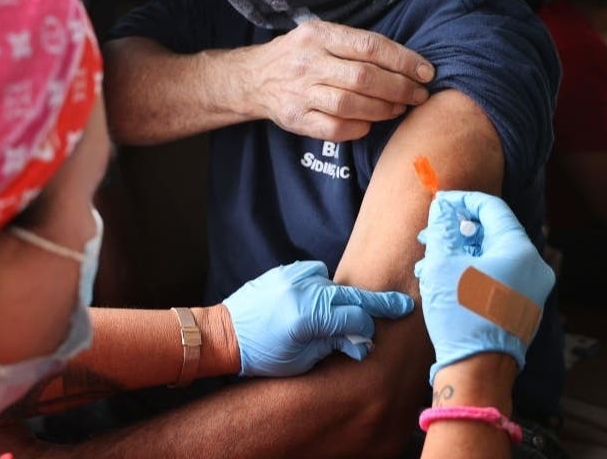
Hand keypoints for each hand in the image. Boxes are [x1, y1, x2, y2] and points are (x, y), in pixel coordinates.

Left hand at [222, 260, 414, 376]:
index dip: (367, 330)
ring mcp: (292, 277)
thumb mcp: (301, 360)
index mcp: (308, 317)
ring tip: (342, 312)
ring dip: (342, 296)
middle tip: (403, 304)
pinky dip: (322, 284)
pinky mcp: (283, 271)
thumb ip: (333, 344)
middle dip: (379, 302)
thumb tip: (362, 342)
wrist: (226, 333)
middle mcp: (302, 291)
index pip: (354, 318)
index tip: (372, 340)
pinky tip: (320, 298)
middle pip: (351, 294)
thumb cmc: (262, 355)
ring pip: (333, 282)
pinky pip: (314, 272)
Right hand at [243, 20, 433, 140]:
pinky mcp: (296, 118)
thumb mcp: (319, 35)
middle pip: (364, 77)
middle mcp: (308, 62)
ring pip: (351, 104)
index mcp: (318, 35)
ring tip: (399, 109)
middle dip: (399, 88)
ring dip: (383, 109)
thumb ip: (354, 44)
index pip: (369, 46)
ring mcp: (300, 92)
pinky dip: (358, 127)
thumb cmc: (297, 55)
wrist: (253, 79)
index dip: (403, 60)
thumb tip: (406, 61)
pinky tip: (370, 123)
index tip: (425, 72)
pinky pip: (334, 128)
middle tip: (419, 95)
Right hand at [415, 191, 555, 381]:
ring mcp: (530, 289)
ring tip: (428, 262)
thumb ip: (442, 228)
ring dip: (459, 253)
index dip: (463, 200)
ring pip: (491, 255)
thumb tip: (442, 206)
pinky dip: (470, 270)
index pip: (492, 208)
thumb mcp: (442, 263)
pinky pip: (496, 275)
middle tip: (428, 234)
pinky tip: (442, 279)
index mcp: (519, 251)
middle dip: (456, 231)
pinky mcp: (521, 306)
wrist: (477, 367)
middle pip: (491, 233)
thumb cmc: (460, 314)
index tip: (440, 202)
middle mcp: (533, 268)